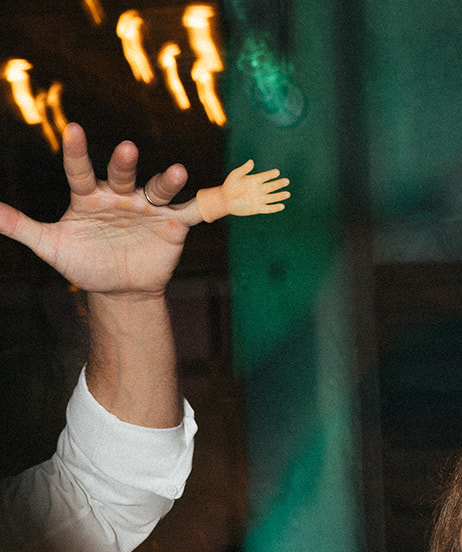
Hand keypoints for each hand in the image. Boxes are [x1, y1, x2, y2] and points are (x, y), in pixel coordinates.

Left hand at [0, 122, 193, 296]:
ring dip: (168, 180)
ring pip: (158, 188)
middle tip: (125, 149)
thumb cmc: (84, 262)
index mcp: (89, 196)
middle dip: (124, 163)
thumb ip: (21, 226)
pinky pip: (192, 212)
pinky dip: (205, 205)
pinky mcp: (174, 224)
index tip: (72, 130)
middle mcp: (120, 195)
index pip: (79, 170)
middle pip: (122, 174)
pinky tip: (218, 197)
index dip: (76, 152)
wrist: (120, 290)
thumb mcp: (51, 246)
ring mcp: (148, 207)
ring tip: (177, 172)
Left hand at [194, 159, 289, 223]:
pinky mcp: (258, 208)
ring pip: (272, 197)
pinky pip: (268, 208)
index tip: (277, 172)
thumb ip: (244, 169)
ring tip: (288, 194)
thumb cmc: (229, 186)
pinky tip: (282, 206)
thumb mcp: (235, 175)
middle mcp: (259, 189)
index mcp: (254, 180)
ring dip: (280, 196)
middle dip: (279, 184)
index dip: (271, 174)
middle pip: (271, 186)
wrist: (225, 200)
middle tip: (287, 181)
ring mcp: (259, 199)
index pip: (265, 176)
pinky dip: (275, 208)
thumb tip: (251, 162)